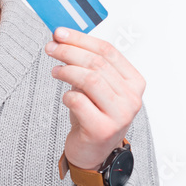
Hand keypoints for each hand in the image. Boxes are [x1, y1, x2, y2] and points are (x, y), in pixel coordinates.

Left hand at [44, 26, 144, 172]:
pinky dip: (67, 95)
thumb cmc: (93, 116)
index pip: (108, 51)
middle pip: (98, 63)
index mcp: (134, 82)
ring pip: (90, 79)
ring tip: (55, 70)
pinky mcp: (102, 129)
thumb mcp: (95, 87)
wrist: (93, 153)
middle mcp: (132, 98)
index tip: (60, 33)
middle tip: (51, 48)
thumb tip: (64, 38)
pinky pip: (79, 102)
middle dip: (70, 51)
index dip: (81, 39)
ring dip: (67, 70)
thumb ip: (88, 65)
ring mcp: (120, 115)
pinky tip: (65, 97)